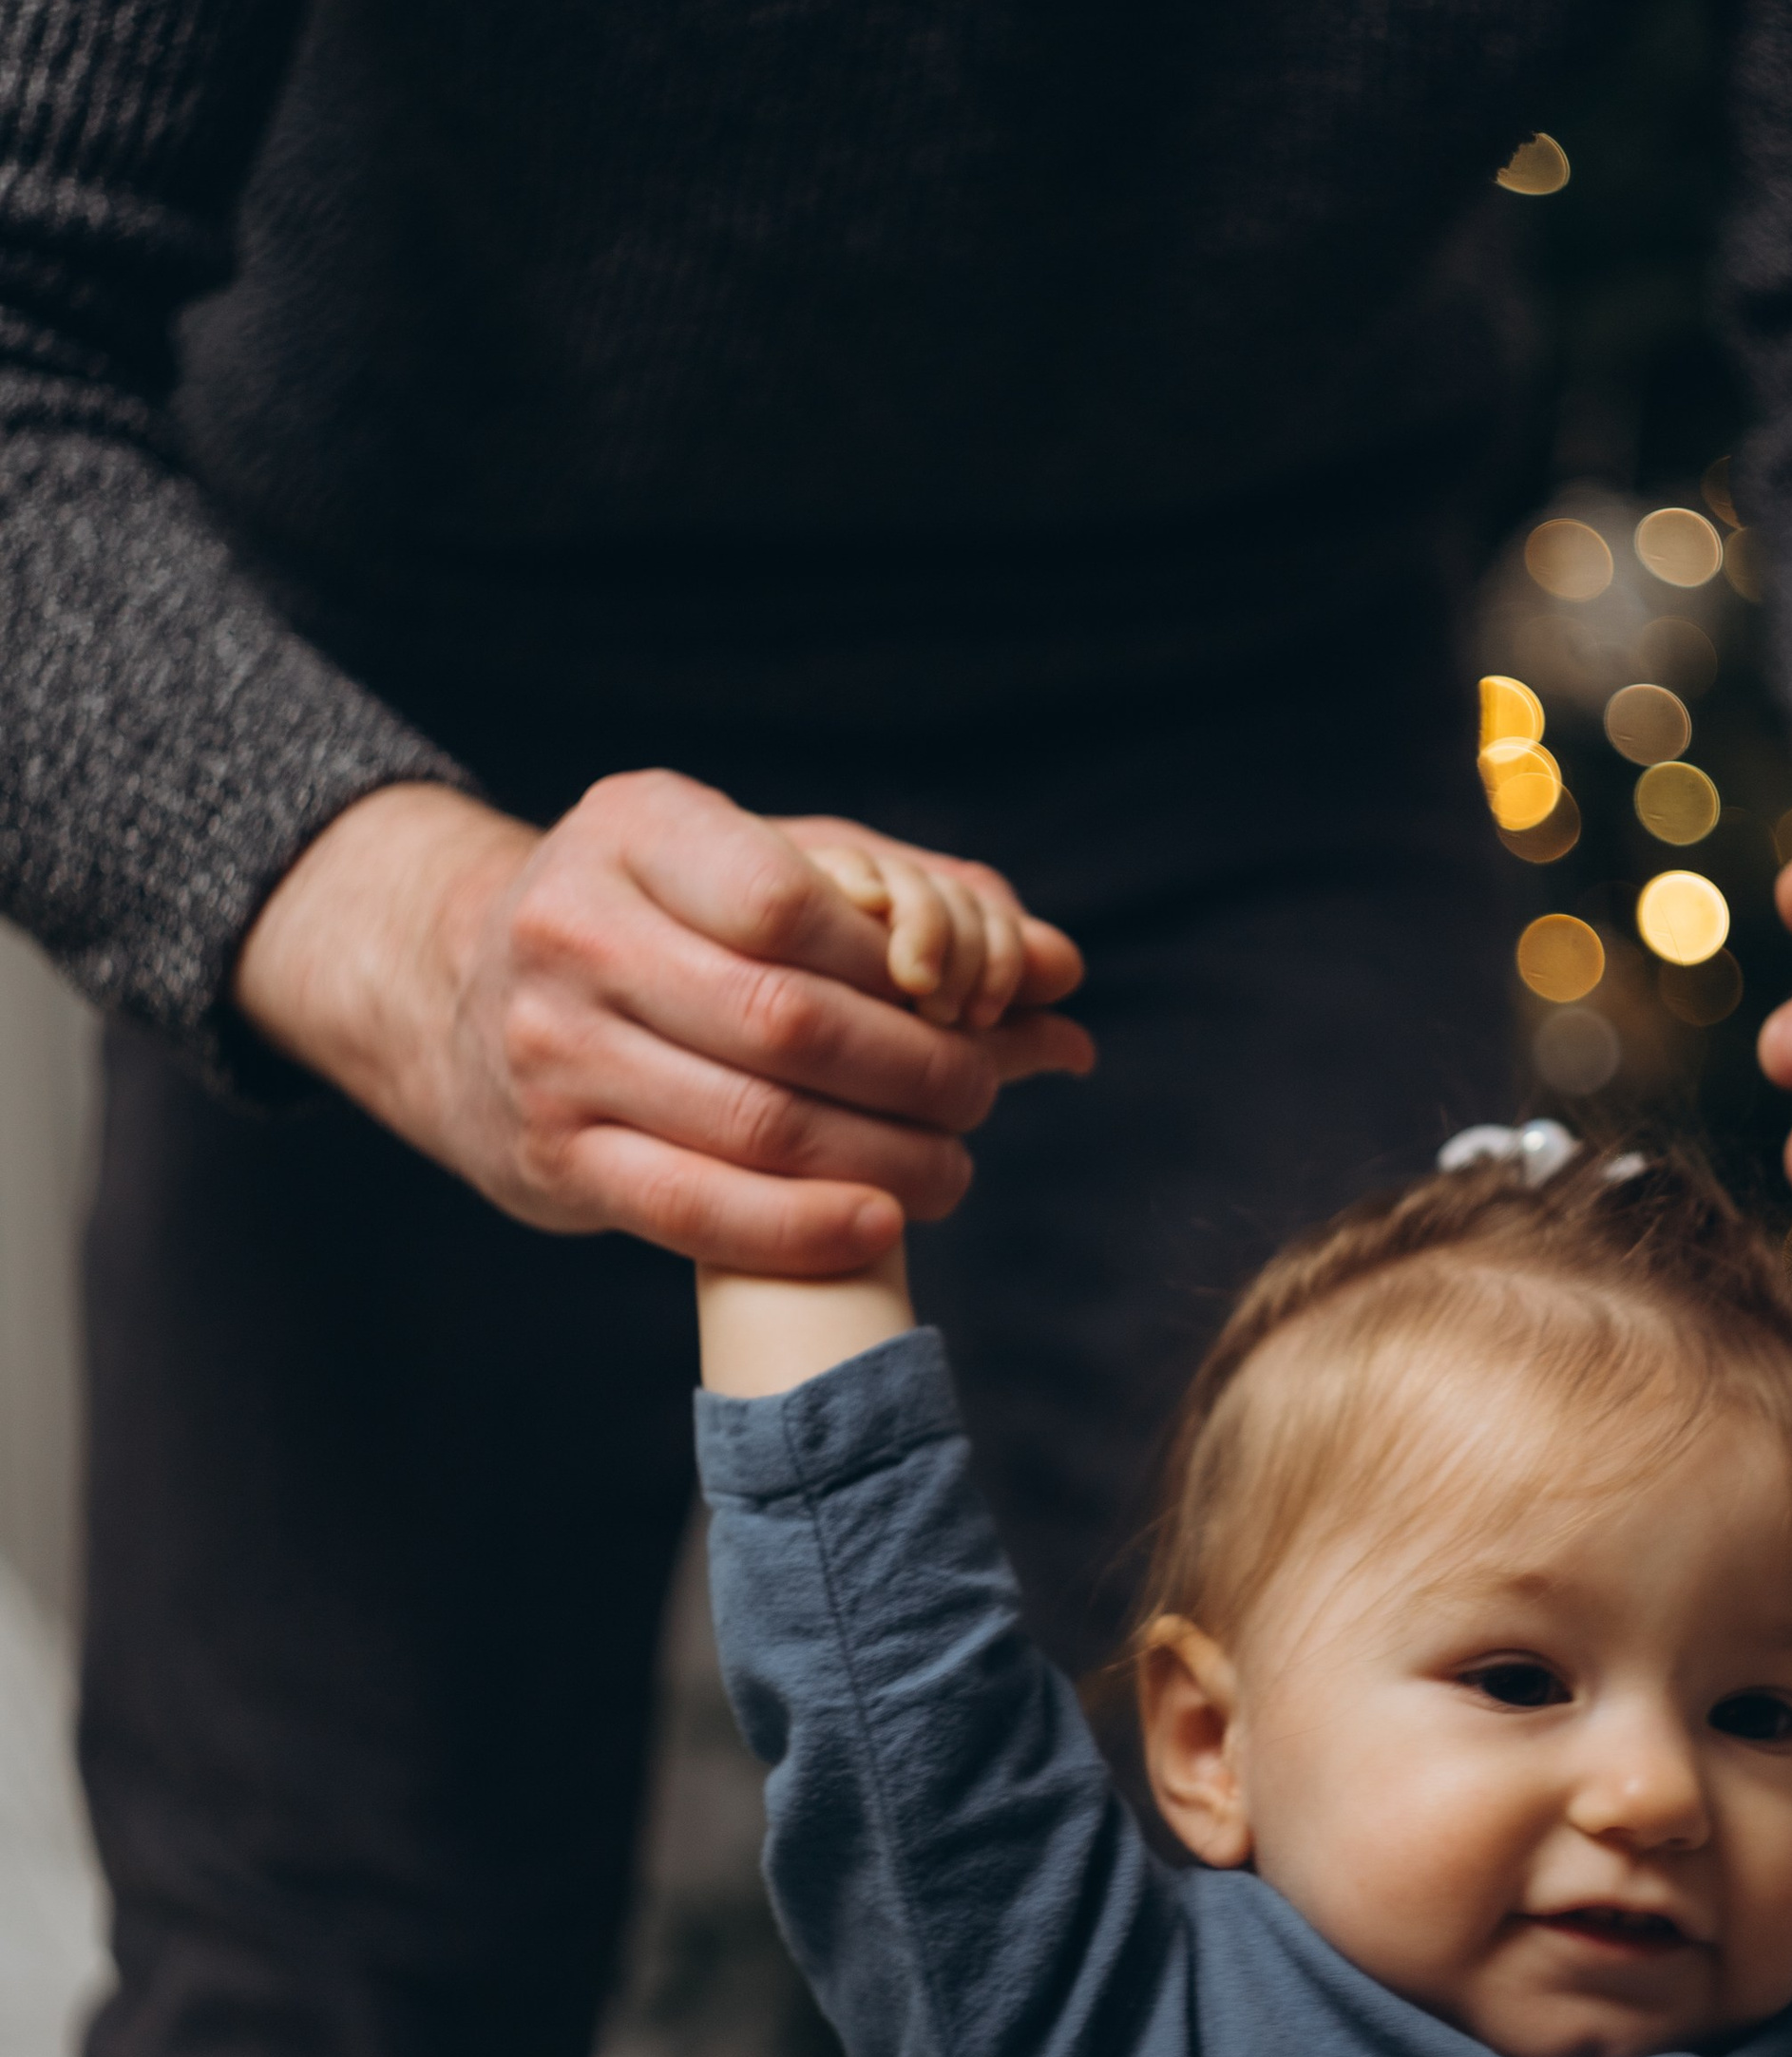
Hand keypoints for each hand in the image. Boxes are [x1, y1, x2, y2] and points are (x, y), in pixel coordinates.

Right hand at [234, 772, 1093, 1273]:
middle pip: (787, 1022)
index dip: (895, 966)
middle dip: (918, 1071)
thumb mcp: (768, 870)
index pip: (785, 901)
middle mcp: (574, 929)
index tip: (959, 1000)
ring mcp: (551, 1051)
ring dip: (885, 1159)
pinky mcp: (551, 1156)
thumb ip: (918, 906)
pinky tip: (880, 1223)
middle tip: (983, 1095)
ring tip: (951, 1166)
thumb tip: (1064, 974)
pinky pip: (694, 1211)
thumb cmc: (668, 923)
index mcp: (635, 828)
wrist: (462, 994)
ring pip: (753, 1124)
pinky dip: (804, 1229)